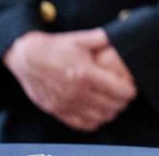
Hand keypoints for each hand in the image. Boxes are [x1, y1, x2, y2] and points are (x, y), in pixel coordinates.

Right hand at [3, 28, 137, 131]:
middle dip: (123, 101)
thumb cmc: (54, 47)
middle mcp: (77, 92)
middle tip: (125, 94)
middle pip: (112, 106)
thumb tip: (122, 33)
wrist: (26, 57)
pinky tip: (98, 112)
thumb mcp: (80, 38)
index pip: (119, 91)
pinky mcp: (57, 111)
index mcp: (85, 74)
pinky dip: (94, 121)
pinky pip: (82, 124)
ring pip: (100, 117)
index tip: (132, 86)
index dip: (130, 90)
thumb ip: (102, 38)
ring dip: (111, 112)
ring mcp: (66, 104)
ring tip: (113, 103)